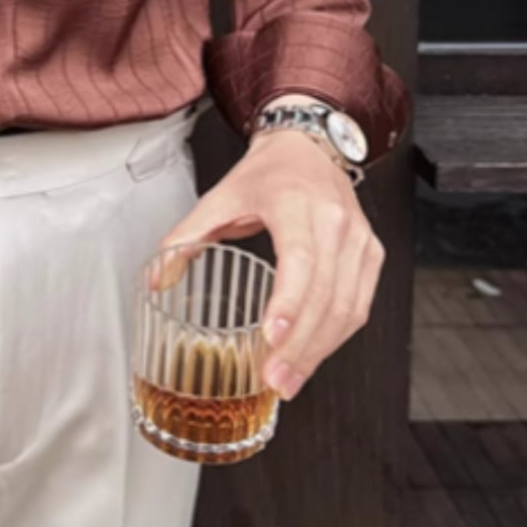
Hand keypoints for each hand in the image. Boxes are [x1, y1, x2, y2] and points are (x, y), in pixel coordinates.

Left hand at [153, 128, 384, 401]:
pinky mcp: (370, 254)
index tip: (271, 337)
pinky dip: (335, 337)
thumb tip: (155, 279)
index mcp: (296, 204)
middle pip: (326, 295)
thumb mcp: (218, 198)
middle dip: (300, 345)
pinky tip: (310, 356)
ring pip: (348, 308)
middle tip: (273, 380)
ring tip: (288, 380)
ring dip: (319, 351)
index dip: (289, 302)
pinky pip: (358, 305)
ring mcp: (359, 240)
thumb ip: (184, 238)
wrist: (308, 146)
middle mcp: (336, 222)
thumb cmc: (266, 174)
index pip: (301, 260)